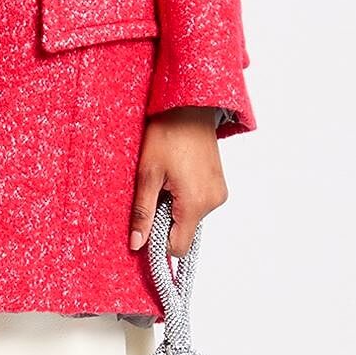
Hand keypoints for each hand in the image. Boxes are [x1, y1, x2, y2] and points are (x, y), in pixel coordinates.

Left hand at [130, 108, 227, 257]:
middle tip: (155, 190)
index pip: (178, 247)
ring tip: (166, 178)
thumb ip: (143, 212)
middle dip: (165, 219)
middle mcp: (213, 202)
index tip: (147, 220)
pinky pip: (198, 203)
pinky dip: (184, 197)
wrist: (189, 106)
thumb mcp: (147, 174)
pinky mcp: (219, 185)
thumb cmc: (167, 134)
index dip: (158, 240)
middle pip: (184, 232)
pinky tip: (176, 175)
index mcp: (196, 203)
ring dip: (174, 206)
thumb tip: (136, 244)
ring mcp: (219, 193)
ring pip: (190, 218)